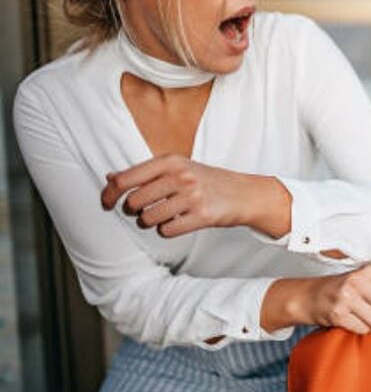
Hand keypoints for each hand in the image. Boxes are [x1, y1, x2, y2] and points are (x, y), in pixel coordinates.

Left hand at [101, 154, 289, 237]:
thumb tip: (110, 178)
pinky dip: (168, 230)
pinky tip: (179, 222)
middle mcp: (181, 176)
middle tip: (144, 210)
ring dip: (150, 222)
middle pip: (134, 202)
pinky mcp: (202, 216)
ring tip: (163, 216)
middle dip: (134, 211)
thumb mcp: (178, 167)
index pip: (126, 179)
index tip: (105, 203)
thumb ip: (145, 172)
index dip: (109, 194)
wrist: (244, 193)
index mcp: (171, 161)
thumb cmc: (207, 180)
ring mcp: (193, 196)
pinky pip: (167, 230)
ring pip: (148, 218)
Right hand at [262, 265, 370, 334]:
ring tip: (369, 319)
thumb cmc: (342, 288)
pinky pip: (364, 329)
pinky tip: (358, 322)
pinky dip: (364, 330)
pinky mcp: (338, 315)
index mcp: (369, 271)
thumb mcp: (364, 278)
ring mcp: (347, 299)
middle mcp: (358, 282)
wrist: (309, 296)